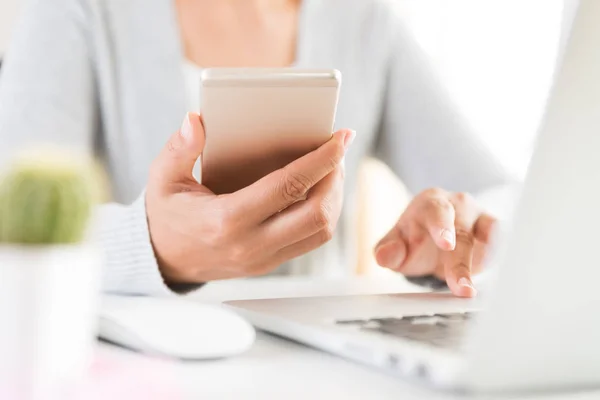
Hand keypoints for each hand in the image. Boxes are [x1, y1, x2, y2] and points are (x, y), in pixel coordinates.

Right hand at [146, 113, 354, 283]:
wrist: (163, 261)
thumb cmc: (166, 216)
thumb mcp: (162, 180)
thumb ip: (178, 149)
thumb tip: (195, 121)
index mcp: (226, 219)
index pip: (288, 187)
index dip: (321, 160)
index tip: (340, 138)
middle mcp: (251, 244)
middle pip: (316, 215)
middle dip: (335, 179)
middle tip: (337, 152)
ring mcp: (263, 258)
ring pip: (320, 232)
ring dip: (334, 199)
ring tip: (331, 170)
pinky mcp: (269, 263)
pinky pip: (310, 241)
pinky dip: (323, 214)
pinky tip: (318, 192)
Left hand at [374, 189, 495, 297]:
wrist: (433, 241)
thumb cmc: (413, 240)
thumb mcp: (395, 246)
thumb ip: (387, 251)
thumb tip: (386, 256)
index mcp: (430, 203)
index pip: (437, 211)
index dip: (442, 227)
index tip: (447, 245)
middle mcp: (458, 205)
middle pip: (462, 230)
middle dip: (462, 261)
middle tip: (461, 287)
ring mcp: (479, 217)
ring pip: (488, 235)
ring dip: (483, 263)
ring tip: (472, 291)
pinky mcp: (495, 232)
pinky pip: (502, 242)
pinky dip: (498, 259)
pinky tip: (494, 281)